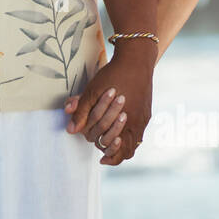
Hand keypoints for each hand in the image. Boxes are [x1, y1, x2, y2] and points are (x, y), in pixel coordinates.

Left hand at [63, 48, 152, 165]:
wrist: (136, 59)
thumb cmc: (112, 74)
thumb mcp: (93, 90)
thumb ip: (82, 110)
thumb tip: (71, 130)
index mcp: (125, 120)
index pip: (118, 150)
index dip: (109, 157)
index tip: (101, 159)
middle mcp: (137, 123)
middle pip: (128, 150)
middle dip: (114, 152)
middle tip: (103, 152)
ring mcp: (144, 118)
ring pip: (135, 143)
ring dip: (123, 146)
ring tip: (111, 145)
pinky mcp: (147, 112)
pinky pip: (139, 132)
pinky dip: (129, 136)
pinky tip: (119, 130)